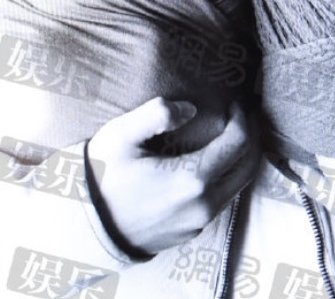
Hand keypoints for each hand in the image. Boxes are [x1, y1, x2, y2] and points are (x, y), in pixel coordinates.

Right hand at [86, 97, 258, 254]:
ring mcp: (197, 222)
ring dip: (241, 157)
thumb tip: (189, 108)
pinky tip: (213, 160)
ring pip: (237, 186)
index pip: (238, 143)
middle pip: (247, 167)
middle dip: (251, 136)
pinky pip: (220, 200)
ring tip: (233, 133)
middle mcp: (203, 206)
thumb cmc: (102, 176)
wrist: (83, 227)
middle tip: (244, 114)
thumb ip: (157, 114)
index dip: (243, 118)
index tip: (236, 102)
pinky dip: (226, 176)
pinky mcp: (189, 232)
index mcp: (192, 180)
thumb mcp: (122, 135)